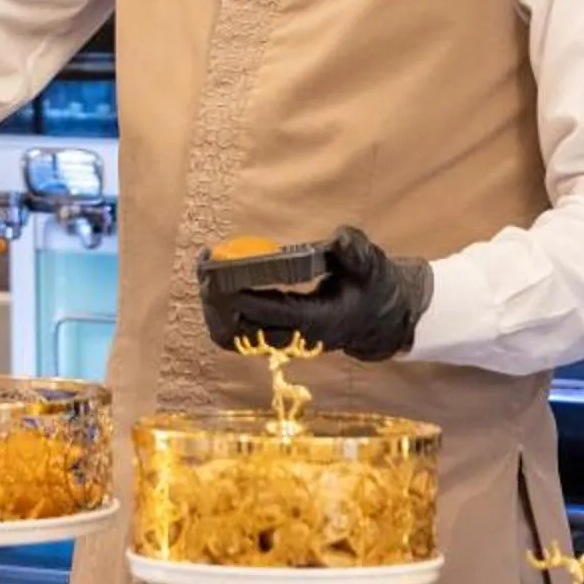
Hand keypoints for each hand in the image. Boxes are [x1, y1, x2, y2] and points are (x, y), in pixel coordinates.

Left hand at [199, 225, 432, 362]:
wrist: (378, 316)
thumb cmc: (371, 284)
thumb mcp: (370, 261)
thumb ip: (353, 250)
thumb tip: (335, 242)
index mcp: (317, 319)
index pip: (271, 312)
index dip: (242, 294)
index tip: (220, 271)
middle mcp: (296, 337)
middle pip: (243, 328)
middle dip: (218, 297)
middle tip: (206, 263)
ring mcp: (283, 341)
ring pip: (234, 336)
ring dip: (214, 306)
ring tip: (205, 269)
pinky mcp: (274, 338)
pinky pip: (237, 335)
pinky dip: (220, 312)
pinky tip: (213, 283)